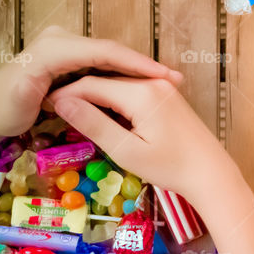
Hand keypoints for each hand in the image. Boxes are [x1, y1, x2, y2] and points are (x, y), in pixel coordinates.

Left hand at [0, 26, 181, 138]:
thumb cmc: (3, 110)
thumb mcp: (15, 104)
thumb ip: (25, 91)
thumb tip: (32, 80)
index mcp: (53, 48)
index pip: (104, 51)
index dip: (136, 62)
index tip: (164, 75)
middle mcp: (62, 39)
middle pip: (113, 51)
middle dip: (145, 65)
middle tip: (177, 80)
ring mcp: (67, 45)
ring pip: (112, 57)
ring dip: (139, 70)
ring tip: (170, 81)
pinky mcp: (71, 55)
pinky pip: (105, 63)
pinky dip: (126, 73)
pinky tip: (148, 83)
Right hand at [48, 76, 230, 203]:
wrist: (211, 172)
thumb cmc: (170, 167)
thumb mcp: (127, 150)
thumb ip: (94, 124)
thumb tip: (62, 103)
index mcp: (141, 93)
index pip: (91, 84)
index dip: (64, 95)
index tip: (43, 106)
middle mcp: (153, 81)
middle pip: (104, 80)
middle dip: (78, 93)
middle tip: (52, 110)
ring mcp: (163, 86)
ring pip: (117, 84)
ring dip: (95, 96)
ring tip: (71, 113)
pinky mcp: (167, 94)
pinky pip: (132, 90)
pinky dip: (113, 100)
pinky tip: (100, 115)